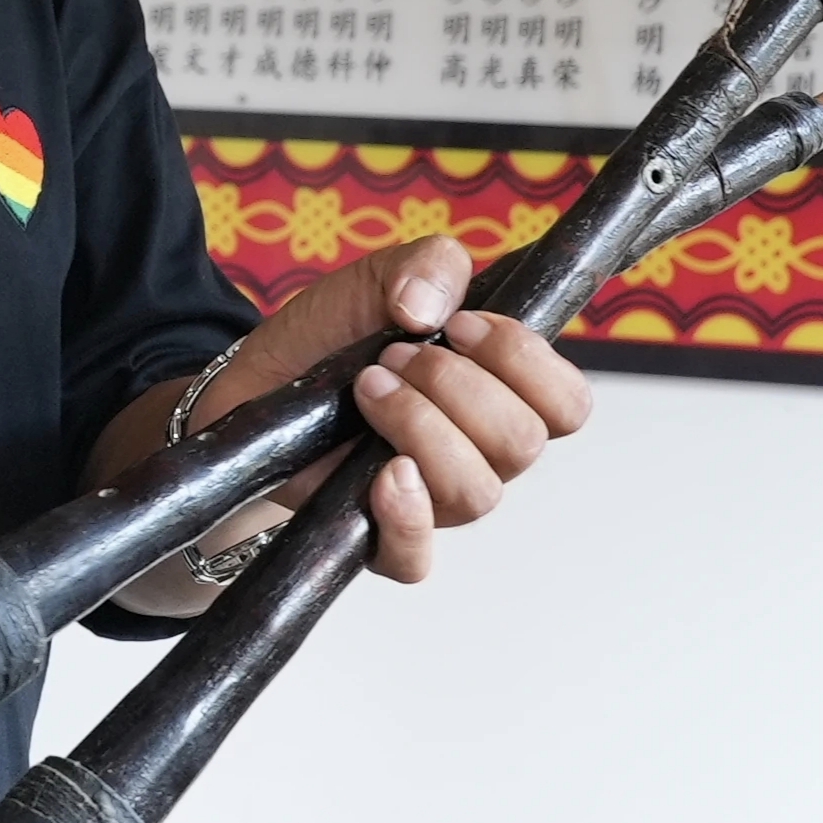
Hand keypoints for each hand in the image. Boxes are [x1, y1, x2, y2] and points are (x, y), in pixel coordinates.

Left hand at [181, 234, 592, 589]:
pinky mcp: (383, 539)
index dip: (524, 360)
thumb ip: (427, 266)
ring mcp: (436, 501)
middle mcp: (481, 453)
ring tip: (367, 389)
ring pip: (477, 492)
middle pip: (523, 443)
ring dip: (421, 427)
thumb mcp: (377, 279)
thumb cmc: (330, 338)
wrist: (256, 385)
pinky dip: (407, 516)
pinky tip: (383, 475)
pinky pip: (418, 556)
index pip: (566, 402)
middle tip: (393, 355)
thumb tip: (429, 306)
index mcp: (500, 394)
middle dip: (456, 385)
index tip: (459, 325)